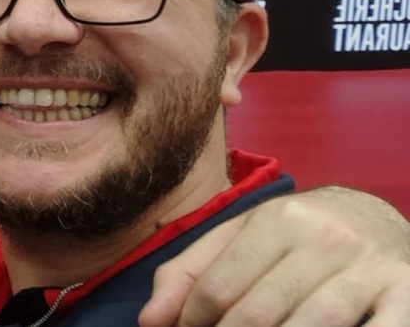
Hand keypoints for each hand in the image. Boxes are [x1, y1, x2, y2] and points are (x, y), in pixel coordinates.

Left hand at [139, 193, 409, 326]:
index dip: (192, 325)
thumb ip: (189, 274)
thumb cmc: (294, 238)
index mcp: (276, 220)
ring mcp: (369, 268)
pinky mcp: (407, 292)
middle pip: (259, 313)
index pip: (217, 288)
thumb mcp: (239, 238)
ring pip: (314, 324)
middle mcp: (324, 238)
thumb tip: (150, 323)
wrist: (377, 218)